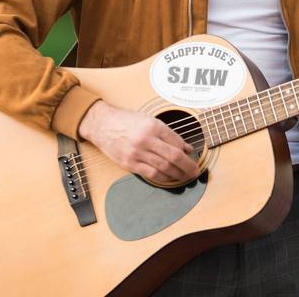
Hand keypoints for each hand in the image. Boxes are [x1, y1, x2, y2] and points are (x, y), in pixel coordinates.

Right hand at [78, 101, 199, 184]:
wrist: (102, 124)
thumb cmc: (126, 121)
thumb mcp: (148, 120)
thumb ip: (168, 133)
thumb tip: (186, 147)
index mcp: (153, 125)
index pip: (176, 141)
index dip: (187, 150)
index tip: (192, 155)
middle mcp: (146, 139)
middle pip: (174, 156)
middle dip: (188, 166)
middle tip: (195, 171)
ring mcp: (137, 152)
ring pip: (164, 167)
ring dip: (177, 174)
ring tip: (184, 176)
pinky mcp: (129, 163)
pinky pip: (151, 173)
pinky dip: (163, 177)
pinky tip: (169, 177)